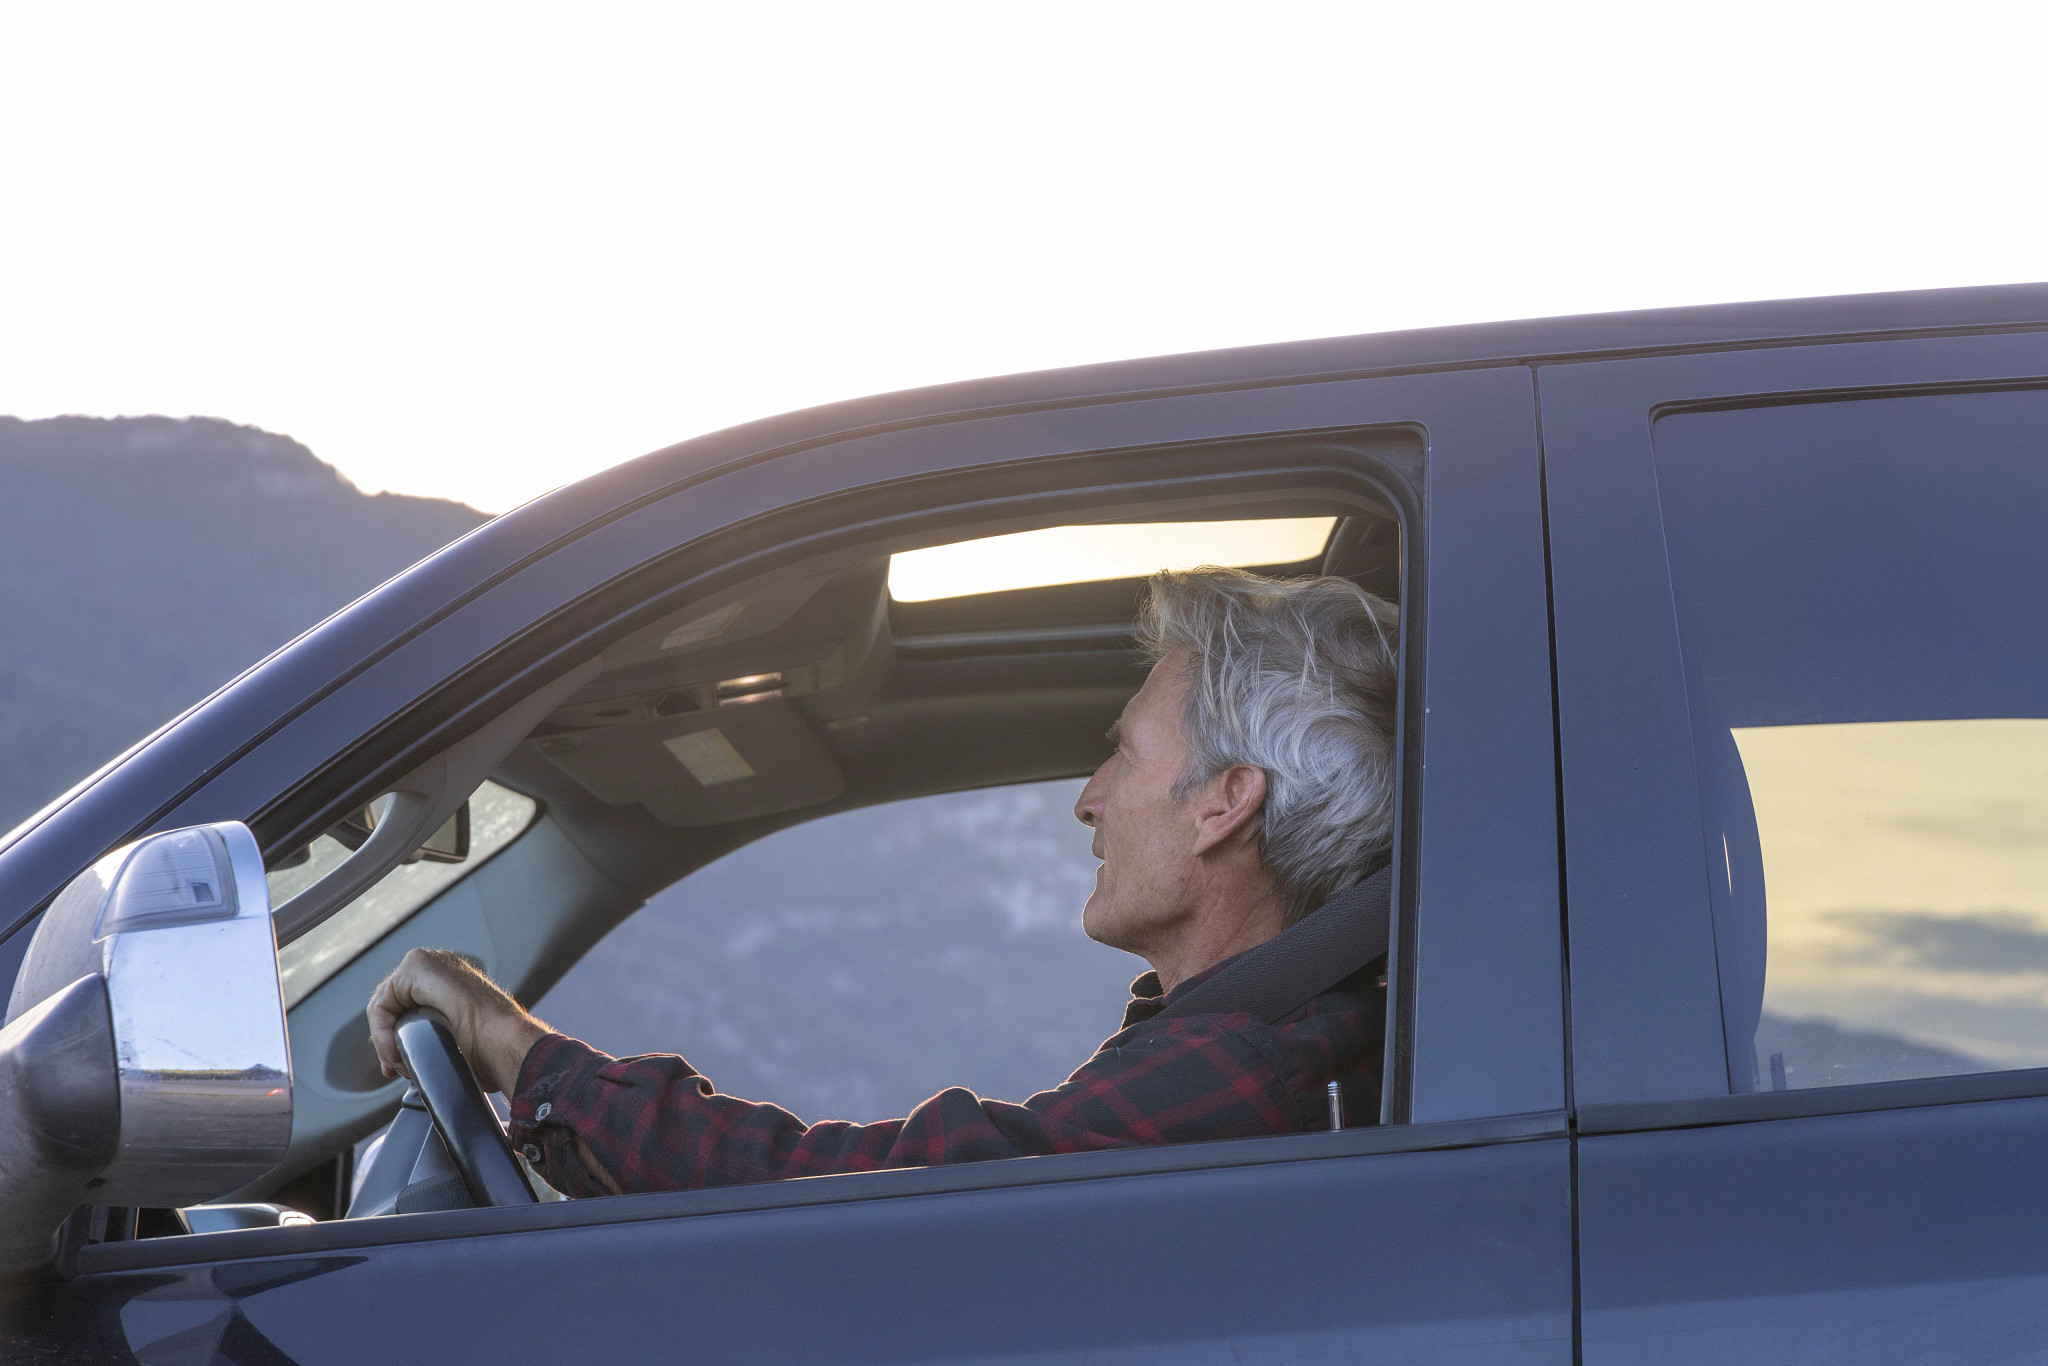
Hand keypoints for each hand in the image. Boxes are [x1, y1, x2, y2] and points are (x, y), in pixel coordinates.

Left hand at [367, 948, 549, 1095]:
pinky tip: (395, 1050)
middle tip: (395, 1069)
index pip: (404, 1005)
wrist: (506, 1043)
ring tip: (399, 1064)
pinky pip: (383, 1002)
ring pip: (385, 1003)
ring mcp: (431, 962)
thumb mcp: (462, 1038)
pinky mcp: (418, 967)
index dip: (392, 1038)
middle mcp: (441, 964)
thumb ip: (440, 1032)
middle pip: (392, 1003)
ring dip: (386, 1039)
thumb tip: (416, 1050)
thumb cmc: (494, 1049)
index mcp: (453, 979)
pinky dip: (382, 1031)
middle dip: (388, 1040)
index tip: (397, 1066)